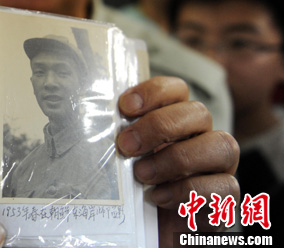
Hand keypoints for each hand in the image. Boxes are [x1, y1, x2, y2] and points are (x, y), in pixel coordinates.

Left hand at [117, 76, 239, 247]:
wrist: (147, 231)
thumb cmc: (133, 188)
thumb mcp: (122, 159)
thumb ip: (121, 139)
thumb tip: (95, 122)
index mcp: (177, 119)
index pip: (177, 89)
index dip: (154, 92)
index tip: (124, 106)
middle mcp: (202, 136)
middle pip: (198, 112)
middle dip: (159, 126)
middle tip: (126, 145)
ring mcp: (219, 165)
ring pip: (221, 144)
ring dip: (175, 159)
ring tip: (141, 174)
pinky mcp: (225, 197)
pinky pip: (224, 186)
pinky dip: (188, 191)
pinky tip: (159, 197)